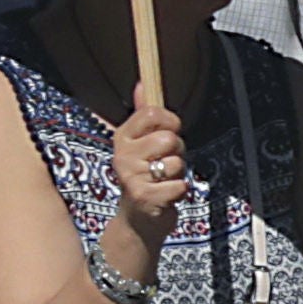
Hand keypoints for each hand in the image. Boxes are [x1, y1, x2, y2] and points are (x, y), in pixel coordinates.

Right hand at [108, 100, 190, 244]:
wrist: (138, 221)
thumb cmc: (147, 176)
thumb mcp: (142, 144)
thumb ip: (143, 114)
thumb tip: (143, 82)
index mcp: (123, 138)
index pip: (151, 113)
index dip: (170, 121)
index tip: (170, 132)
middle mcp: (122, 155)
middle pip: (169, 138)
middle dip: (178, 152)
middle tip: (165, 164)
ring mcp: (132, 177)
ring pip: (176, 162)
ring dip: (178, 173)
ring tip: (164, 181)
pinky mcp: (144, 197)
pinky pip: (180, 184)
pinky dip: (180, 191)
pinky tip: (166, 196)